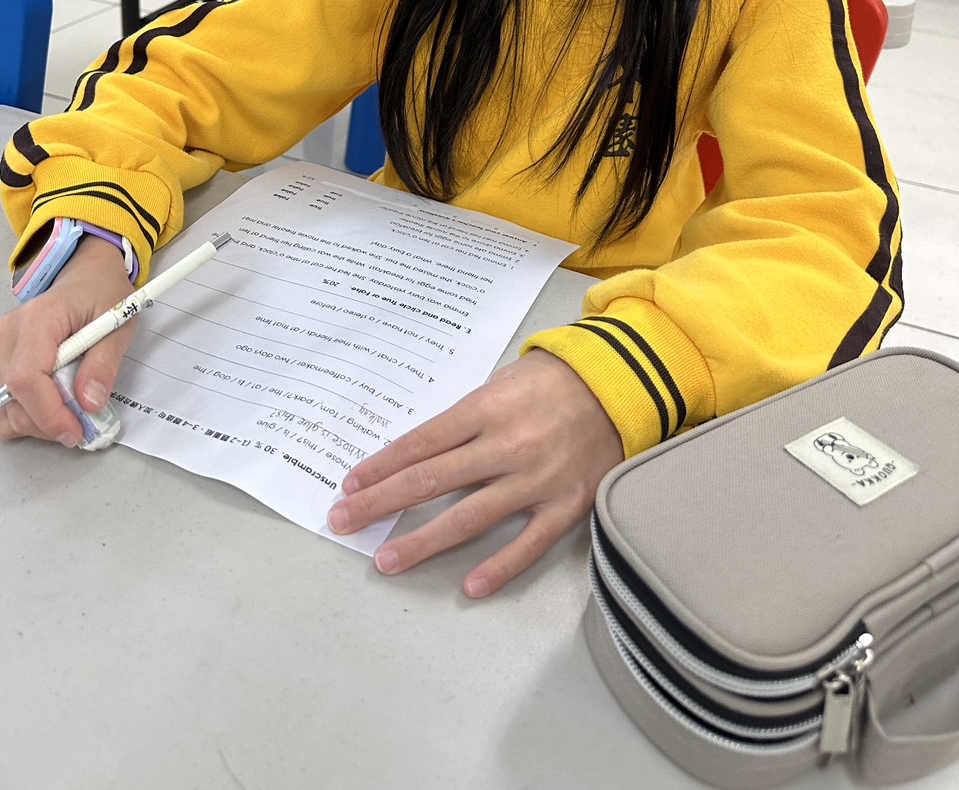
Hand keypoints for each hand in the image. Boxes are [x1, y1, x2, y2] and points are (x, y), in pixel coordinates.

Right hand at [0, 235, 134, 445]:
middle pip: (10, 398)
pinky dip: (21, 415)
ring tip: (66, 413)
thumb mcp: (117, 325)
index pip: (25, 378)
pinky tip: (47, 406)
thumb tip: (88, 403)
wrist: (84, 276)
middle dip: (46, 423)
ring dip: (33, 423)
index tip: (74, 431)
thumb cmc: (100, 295)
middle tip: (80, 425)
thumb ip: (103, 365)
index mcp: (37, 319)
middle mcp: (4, 334)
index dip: (47, 413)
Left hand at [326, 349, 623, 596]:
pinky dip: (499, 566)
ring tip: (387, 559)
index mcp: (486, 409)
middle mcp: (506, 445)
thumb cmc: (555, 380)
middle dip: (382, 502)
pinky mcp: (566, 505)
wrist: (622, 384)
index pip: (420, 443)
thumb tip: (421, 449)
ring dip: (424, 540)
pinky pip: (528, 542)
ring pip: (470, 517)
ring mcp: (536, 479)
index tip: (351, 485)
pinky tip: (470, 585)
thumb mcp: (502, 381)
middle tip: (344, 520)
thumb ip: (466, 417)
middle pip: (431, 479)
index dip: (382, 466)